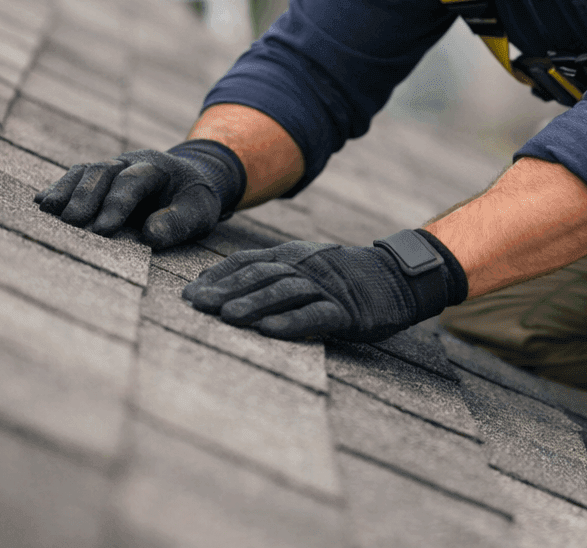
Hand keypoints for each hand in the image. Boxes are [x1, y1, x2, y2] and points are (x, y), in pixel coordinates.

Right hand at [33, 140, 244, 249]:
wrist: (188, 180)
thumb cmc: (193, 199)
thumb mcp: (199, 211)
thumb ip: (178, 222)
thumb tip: (150, 235)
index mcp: (156, 167)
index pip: (132, 181)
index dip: (116, 204)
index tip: (102, 229)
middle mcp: (129, 161)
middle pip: (102, 172)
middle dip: (85, 196)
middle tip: (70, 222)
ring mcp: (112, 166)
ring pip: (85, 171)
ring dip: (66, 190)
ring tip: (48, 211)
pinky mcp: (99, 177)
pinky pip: (76, 177)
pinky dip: (59, 188)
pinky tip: (41, 202)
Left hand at [181, 229, 466, 341]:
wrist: (397, 278)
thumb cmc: (343, 278)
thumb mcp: (305, 266)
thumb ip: (271, 273)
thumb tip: (222, 287)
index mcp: (292, 255)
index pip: (247, 261)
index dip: (218, 276)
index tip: (189, 293)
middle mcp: (305, 267)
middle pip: (260, 275)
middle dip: (225, 290)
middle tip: (195, 305)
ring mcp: (327, 288)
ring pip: (284, 292)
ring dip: (253, 304)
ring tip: (227, 317)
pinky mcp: (347, 312)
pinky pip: (316, 315)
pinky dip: (291, 323)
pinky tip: (270, 331)